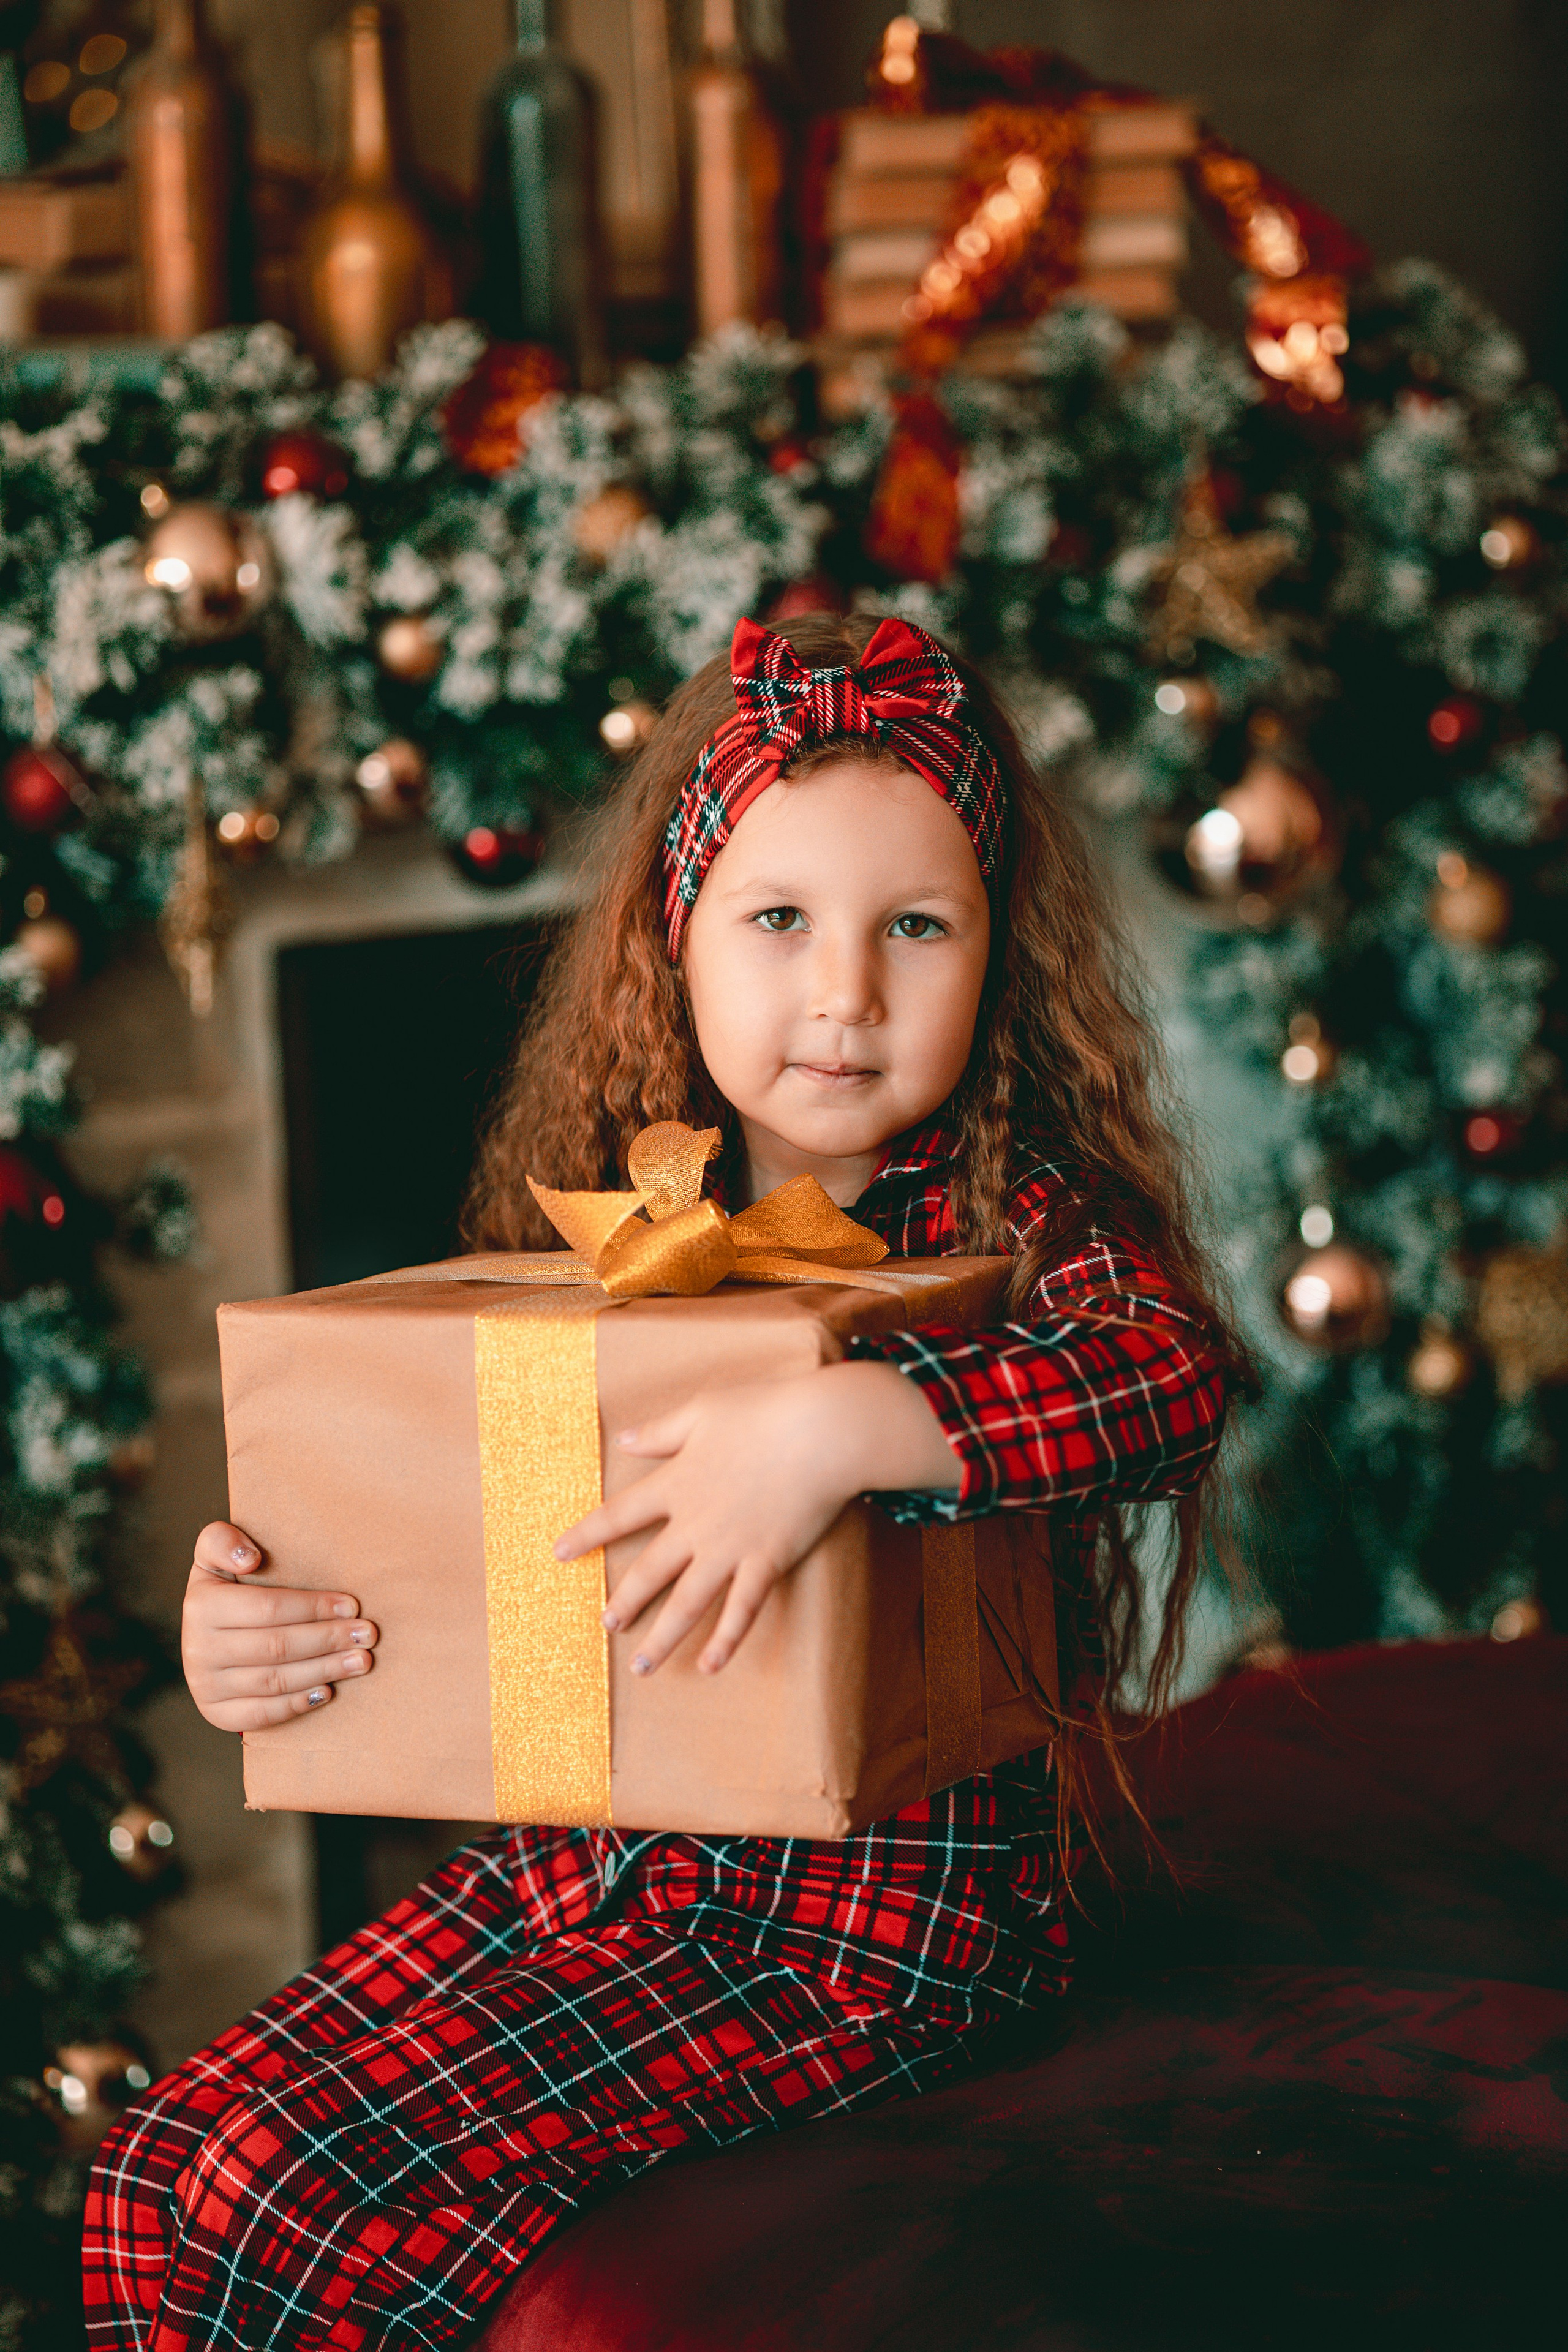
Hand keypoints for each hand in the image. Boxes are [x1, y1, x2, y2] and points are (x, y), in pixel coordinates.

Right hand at [182, 1521, 378, 1732]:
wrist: (206, 1635)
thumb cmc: (228, 1587)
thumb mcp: (217, 1554)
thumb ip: (223, 1541)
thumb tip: (250, 1558)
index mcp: (201, 1605)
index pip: (267, 1608)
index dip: (313, 1608)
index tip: (352, 1605)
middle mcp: (198, 1649)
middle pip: (276, 1646)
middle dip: (328, 1640)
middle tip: (368, 1634)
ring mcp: (205, 1685)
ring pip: (274, 1681)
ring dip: (324, 1671)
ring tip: (361, 1661)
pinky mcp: (217, 1713)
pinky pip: (261, 1714)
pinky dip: (296, 1704)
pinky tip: (327, 1691)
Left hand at [554, 1360, 956, 1677]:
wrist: (822, 1432)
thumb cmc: (765, 1411)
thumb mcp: (703, 1410)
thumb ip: (660, 1431)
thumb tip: (622, 1438)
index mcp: (676, 1482)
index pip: (619, 1514)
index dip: (587, 1534)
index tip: (559, 1553)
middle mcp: (695, 1523)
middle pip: (649, 1570)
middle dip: (624, 1600)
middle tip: (606, 1625)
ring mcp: (730, 1547)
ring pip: (687, 1602)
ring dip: (662, 1636)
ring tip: (641, 1665)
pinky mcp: (766, 1561)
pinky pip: (742, 1610)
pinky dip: (726, 1640)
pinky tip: (710, 1665)